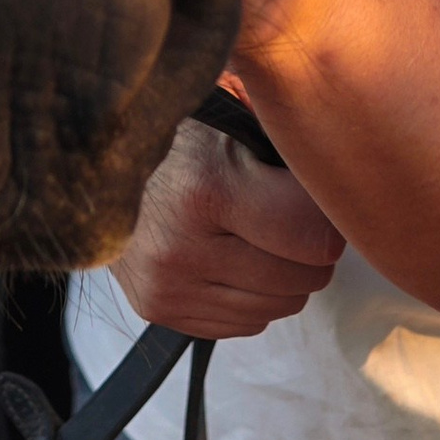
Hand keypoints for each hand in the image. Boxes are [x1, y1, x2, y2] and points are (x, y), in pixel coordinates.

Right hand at [109, 116, 345, 338]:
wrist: (91, 163)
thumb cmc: (176, 132)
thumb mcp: (230, 115)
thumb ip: (283, 138)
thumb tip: (347, 162)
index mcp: (207, 188)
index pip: (314, 236)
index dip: (329, 216)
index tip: (321, 194)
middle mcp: (184, 248)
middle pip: (303, 278)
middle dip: (311, 247)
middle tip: (293, 212)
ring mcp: (168, 288)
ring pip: (278, 307)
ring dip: (285, 275)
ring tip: (262, 233)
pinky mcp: (159, 312)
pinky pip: (246, 323)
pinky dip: (253, 295)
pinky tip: (233, 256)